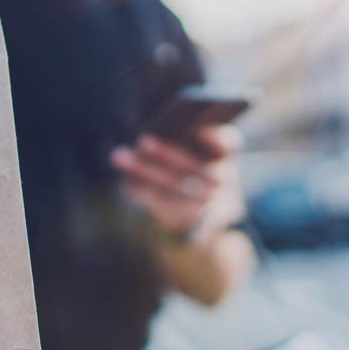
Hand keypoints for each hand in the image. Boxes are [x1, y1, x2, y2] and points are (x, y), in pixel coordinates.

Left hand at [110, 124, 245, 238]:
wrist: (197, 213)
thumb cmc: (185, 165)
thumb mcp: (189, 151)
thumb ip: (176, 137)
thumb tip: (147, 131)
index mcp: (224, 156)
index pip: (229, 144)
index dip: (217, 138)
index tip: (200, 130)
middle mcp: (222, 179)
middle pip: (197, 168)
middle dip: (168, 153)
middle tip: (143, 140)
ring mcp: (207, 203)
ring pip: (177, 186)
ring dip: (146, 171)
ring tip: (119, 156)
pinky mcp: (187, 219)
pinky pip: (164, 205)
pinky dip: (142, 190)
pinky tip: (124, 179)